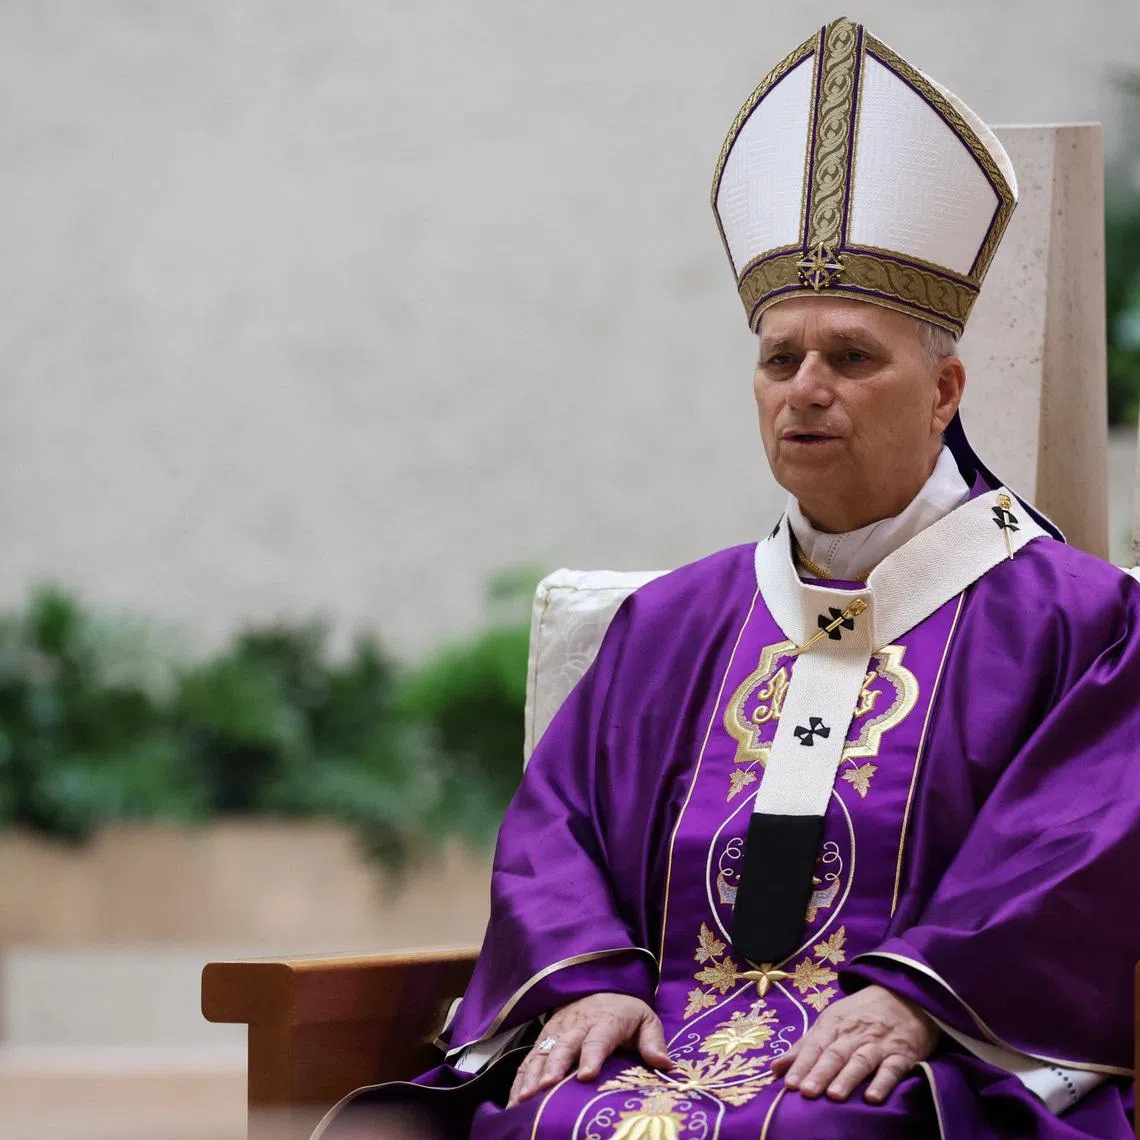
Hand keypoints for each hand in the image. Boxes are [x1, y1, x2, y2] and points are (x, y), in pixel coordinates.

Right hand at [507, 993, 672, 1105]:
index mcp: (605, 1021)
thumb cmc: (624, 1012)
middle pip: (564, 1045)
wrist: (597, 986)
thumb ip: (653, 1041)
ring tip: (524, 1098)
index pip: (598, 1038)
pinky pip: (529, 1059)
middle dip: (554, 1066)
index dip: (591, 1055)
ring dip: (532, 1075)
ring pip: (542, 1052)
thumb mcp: (645, 1019)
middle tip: (546, 1088)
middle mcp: (577, 1025)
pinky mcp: (543, 1039)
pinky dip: (519, 1079)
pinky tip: (514, 1100)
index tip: (586, 1075)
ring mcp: (556, 1031)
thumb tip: (665, 1065)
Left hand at [770, 984, 937, 1103]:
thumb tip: (774, 1069)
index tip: (789, 1084)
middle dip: (819, 1073)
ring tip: (833, 1096)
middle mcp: (854, 1033)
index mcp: (833, 1024)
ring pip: (860, 1061)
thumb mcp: (830, 1021)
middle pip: (834, 1054)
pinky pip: (892, 1069)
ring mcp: (878, 1043)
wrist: (904, 995)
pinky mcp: (902, 1054)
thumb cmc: (860, 1014)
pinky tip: (872, 1098)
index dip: (802, 1064)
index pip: (815, 1046)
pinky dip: (882, 1083)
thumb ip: (804, 1047)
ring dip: (847, 1078)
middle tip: (806, 1093)